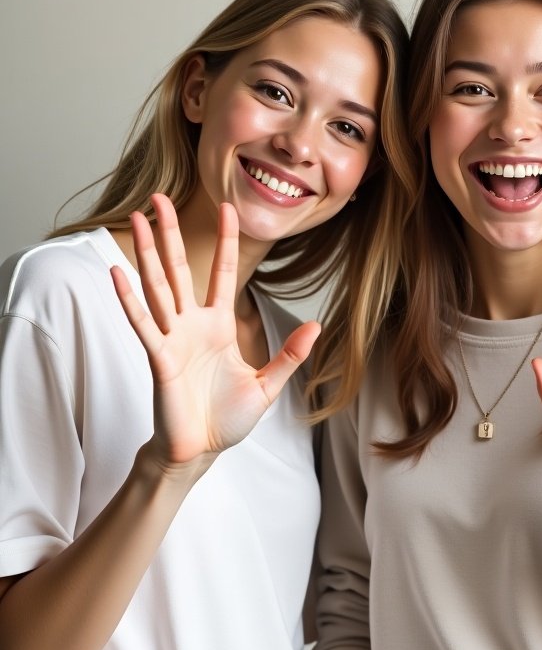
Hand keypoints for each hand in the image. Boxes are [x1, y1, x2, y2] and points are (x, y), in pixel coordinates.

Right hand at [111, 194, 319, 468]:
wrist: (200, 452)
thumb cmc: (227, 419)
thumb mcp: (268, 384)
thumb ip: (290, 354)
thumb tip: (317, 325)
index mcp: (220, 324)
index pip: (224, 272)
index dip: (227, 240)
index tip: (228, 207)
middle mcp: (193, 324)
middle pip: (180, 267)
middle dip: (170, 232)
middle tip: (158, 196)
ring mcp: (173, 337)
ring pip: (158, 285)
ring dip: (146, 251)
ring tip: (135, 217)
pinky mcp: (158, 358)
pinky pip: (142, 322)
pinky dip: (129, 297)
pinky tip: (117, 271)